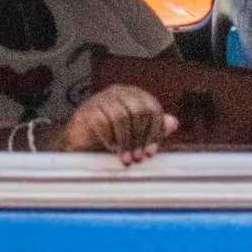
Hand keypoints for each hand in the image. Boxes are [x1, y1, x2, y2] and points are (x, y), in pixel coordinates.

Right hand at [55, 83, 177, 167]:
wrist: (78, 142)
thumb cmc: (109, 137)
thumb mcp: (135, 134)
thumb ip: (152, 128)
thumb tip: (173, 123)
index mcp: (133, 95)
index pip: (152, 107)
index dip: (155, 131)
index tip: (151, 152)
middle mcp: (118, 93)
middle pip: (139, 110)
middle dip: (141, 137)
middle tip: (139, 157)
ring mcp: (101, 99)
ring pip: (122, 116)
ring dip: (127, 141)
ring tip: (127, 159)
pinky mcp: (88, 110)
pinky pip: (104, 122)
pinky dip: (111, 139)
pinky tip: (112, 151)